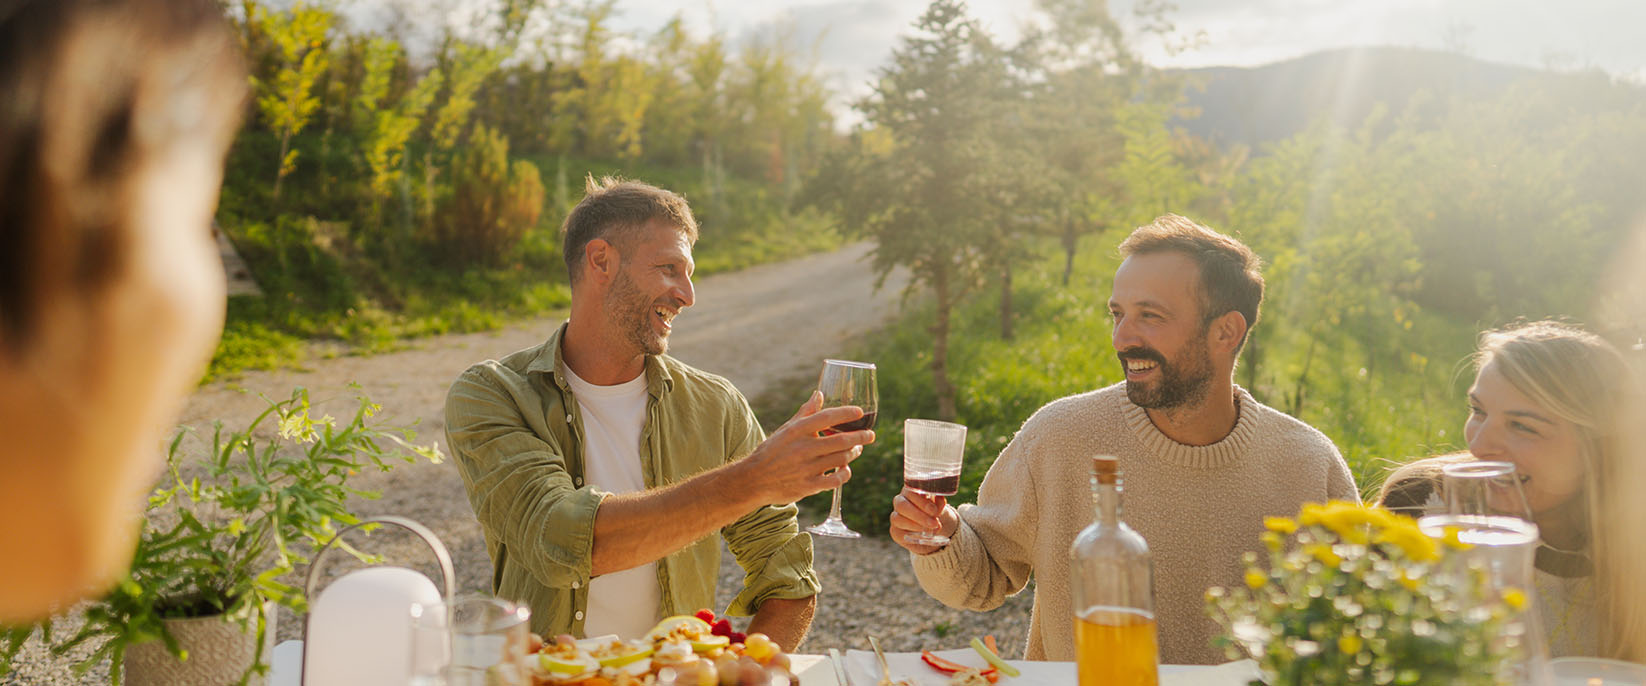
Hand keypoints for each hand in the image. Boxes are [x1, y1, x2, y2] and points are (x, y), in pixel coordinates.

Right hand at [736, 391, 874, 505]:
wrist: (754, 479)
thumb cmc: (772, 451)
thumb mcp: (786, 429)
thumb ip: (805, 412)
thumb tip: (819, 394)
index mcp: (797, 431)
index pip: (827, 417)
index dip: (846, 413)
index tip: (860, 412)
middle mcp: (803, 448)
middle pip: (842, 440)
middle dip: (861, 436)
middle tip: (871, 434)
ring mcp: (807, 468)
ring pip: (841, 459)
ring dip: (854, 453)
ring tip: (858, 449)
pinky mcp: (809, 486)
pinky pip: (835, 480)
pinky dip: (845, 473)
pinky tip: (846, 469)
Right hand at [890, 486, 957, 554]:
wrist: (933, 528)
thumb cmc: (934, 513)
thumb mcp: (939, 507)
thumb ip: (939, 502)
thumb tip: (939, 498)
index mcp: (909, 491)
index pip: (910, 492)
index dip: (921, 502)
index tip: (934, 511)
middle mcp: (899, 501)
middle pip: (901, 505)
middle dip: (918, 515)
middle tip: (933, 523)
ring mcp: (895, 516)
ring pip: (897, 519)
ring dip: (915, 525)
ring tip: (930, 531)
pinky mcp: (895, 531)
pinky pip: (899, 534)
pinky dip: (911, 537)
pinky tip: (923, 538)